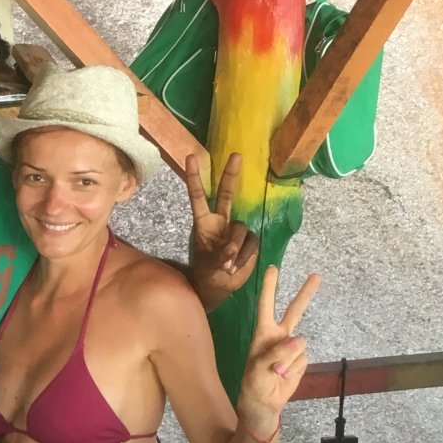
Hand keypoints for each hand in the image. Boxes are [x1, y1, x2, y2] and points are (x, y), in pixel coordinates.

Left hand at [183, 152, 257, 310]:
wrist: (219, 287)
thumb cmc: (206, 273)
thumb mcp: (206, 265)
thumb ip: (218, 255)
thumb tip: (231, 249)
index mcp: (203, 222)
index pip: (198, 196)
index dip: (195, 177)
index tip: (191, 156)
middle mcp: (221, 221)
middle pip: (227, 194)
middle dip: (230, 174)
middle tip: (236, 155)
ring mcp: (236, 230)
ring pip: (241, 229)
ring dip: (235, 249)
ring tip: (226, 266)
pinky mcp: (250, 240)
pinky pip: (251, 244)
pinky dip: (244, 257)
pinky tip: (235, 267)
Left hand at [237, 265, 318, 438]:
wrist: (263, 406)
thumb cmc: (253, 385)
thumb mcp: (258, 370)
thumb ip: (277, 354)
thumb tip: (300, 341)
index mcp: (262, 334)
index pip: (267, 306)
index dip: (270, 288)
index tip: (272, 268)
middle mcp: (278, 336)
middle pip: (294, 311)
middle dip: (305, 294)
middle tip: (316, 275)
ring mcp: (291, 348)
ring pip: (300, 345)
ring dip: (289, 361)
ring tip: (276, 374)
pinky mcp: (300, 360)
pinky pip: (304, 360)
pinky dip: (295, 370)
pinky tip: (285, 377)